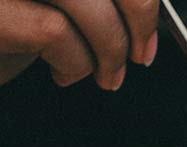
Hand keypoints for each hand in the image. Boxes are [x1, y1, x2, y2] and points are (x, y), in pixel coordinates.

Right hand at [0, 0, 159, 88]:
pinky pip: (53, 31)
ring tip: (105, 75)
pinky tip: (62, 73)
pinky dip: (75, 63)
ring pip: (84, 1)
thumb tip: (148, 6)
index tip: (147, 24)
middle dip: (138, 16)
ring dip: (110, 49)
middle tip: (139, 54)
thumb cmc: (9, 25)